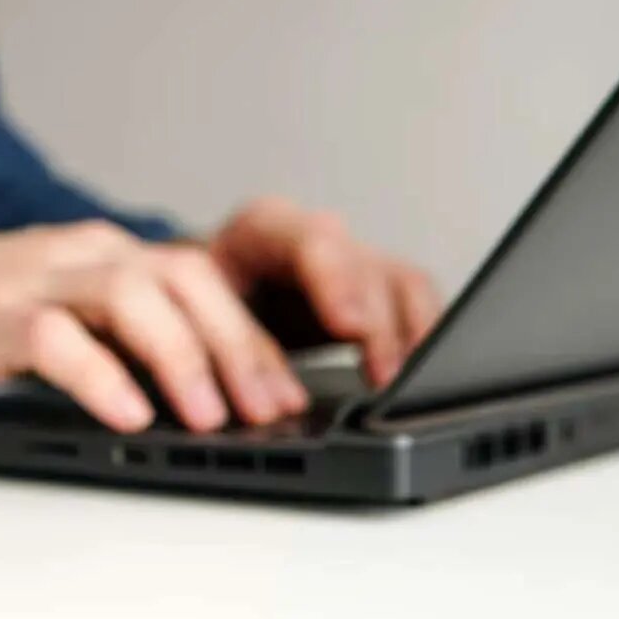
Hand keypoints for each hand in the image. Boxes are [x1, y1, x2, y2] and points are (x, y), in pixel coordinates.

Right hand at [0, 202, 439, 432]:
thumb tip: (206, 393)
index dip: (257, 335)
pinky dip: (100, 374)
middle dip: (240, 345)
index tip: (289, 393)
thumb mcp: (71, 315)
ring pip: (133, 294)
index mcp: (114, 255)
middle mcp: (86, 253)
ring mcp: (39, 275)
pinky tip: (128, 415)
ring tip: (212, 417)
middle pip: (186, 278)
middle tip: (272, 408)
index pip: (206, 279)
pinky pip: (58, 336)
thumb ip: (131, 338)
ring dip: (184, 356)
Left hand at [209, 197, 439, 386]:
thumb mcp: (195, 312)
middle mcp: (316, 237)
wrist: (208, 296)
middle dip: (378, 324)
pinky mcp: (377, 289)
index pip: (308, 240)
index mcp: (261, 230)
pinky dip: (423, 341)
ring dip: (408, 338)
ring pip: (399, 284)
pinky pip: (417, 304)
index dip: (335, 281)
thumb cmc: (198, 302)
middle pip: (363, 266)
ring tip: (404, 388)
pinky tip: (421, 379)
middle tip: (385, 376)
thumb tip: (245, 383)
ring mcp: (352, 260)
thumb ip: (225, 334)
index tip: (349, 327)